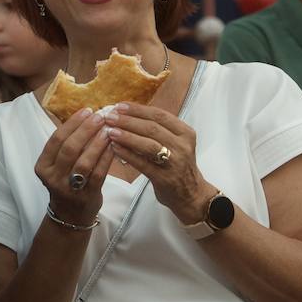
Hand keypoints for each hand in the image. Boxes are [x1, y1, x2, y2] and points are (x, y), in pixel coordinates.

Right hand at [34, 108, 117, 224]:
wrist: (70, 216)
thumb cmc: (66, 183)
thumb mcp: (57, 166)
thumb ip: (67, 145)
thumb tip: (87, 116)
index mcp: (42, 166)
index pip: (56, 140)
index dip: (72, 124)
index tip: (86, 111)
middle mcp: (53, 177)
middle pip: (69, 148)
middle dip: (86, 130)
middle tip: (100, 116)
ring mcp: (69, 188)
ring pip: (84, 161)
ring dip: (97, 143)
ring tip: (108, 129)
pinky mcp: (87, 196)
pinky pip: (98, 173)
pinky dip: (106, 158)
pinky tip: (114, 146)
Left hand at [103, 103, 207, 221]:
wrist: (192, 195)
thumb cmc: (178, 166)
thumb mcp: (176, 143)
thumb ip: (159, 130)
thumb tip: (128, 115)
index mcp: (185, 133)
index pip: (159, 115)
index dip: (138, 109)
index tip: (120, 106)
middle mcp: (182, 146)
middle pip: (152, 128)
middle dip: (128, 121)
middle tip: (110, 117)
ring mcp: (174, 162)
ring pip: (148, 145)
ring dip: (127, 136)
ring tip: (110, 131)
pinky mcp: (164, 178)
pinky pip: (142, 164)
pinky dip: (127, 154)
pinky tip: (115, 148)